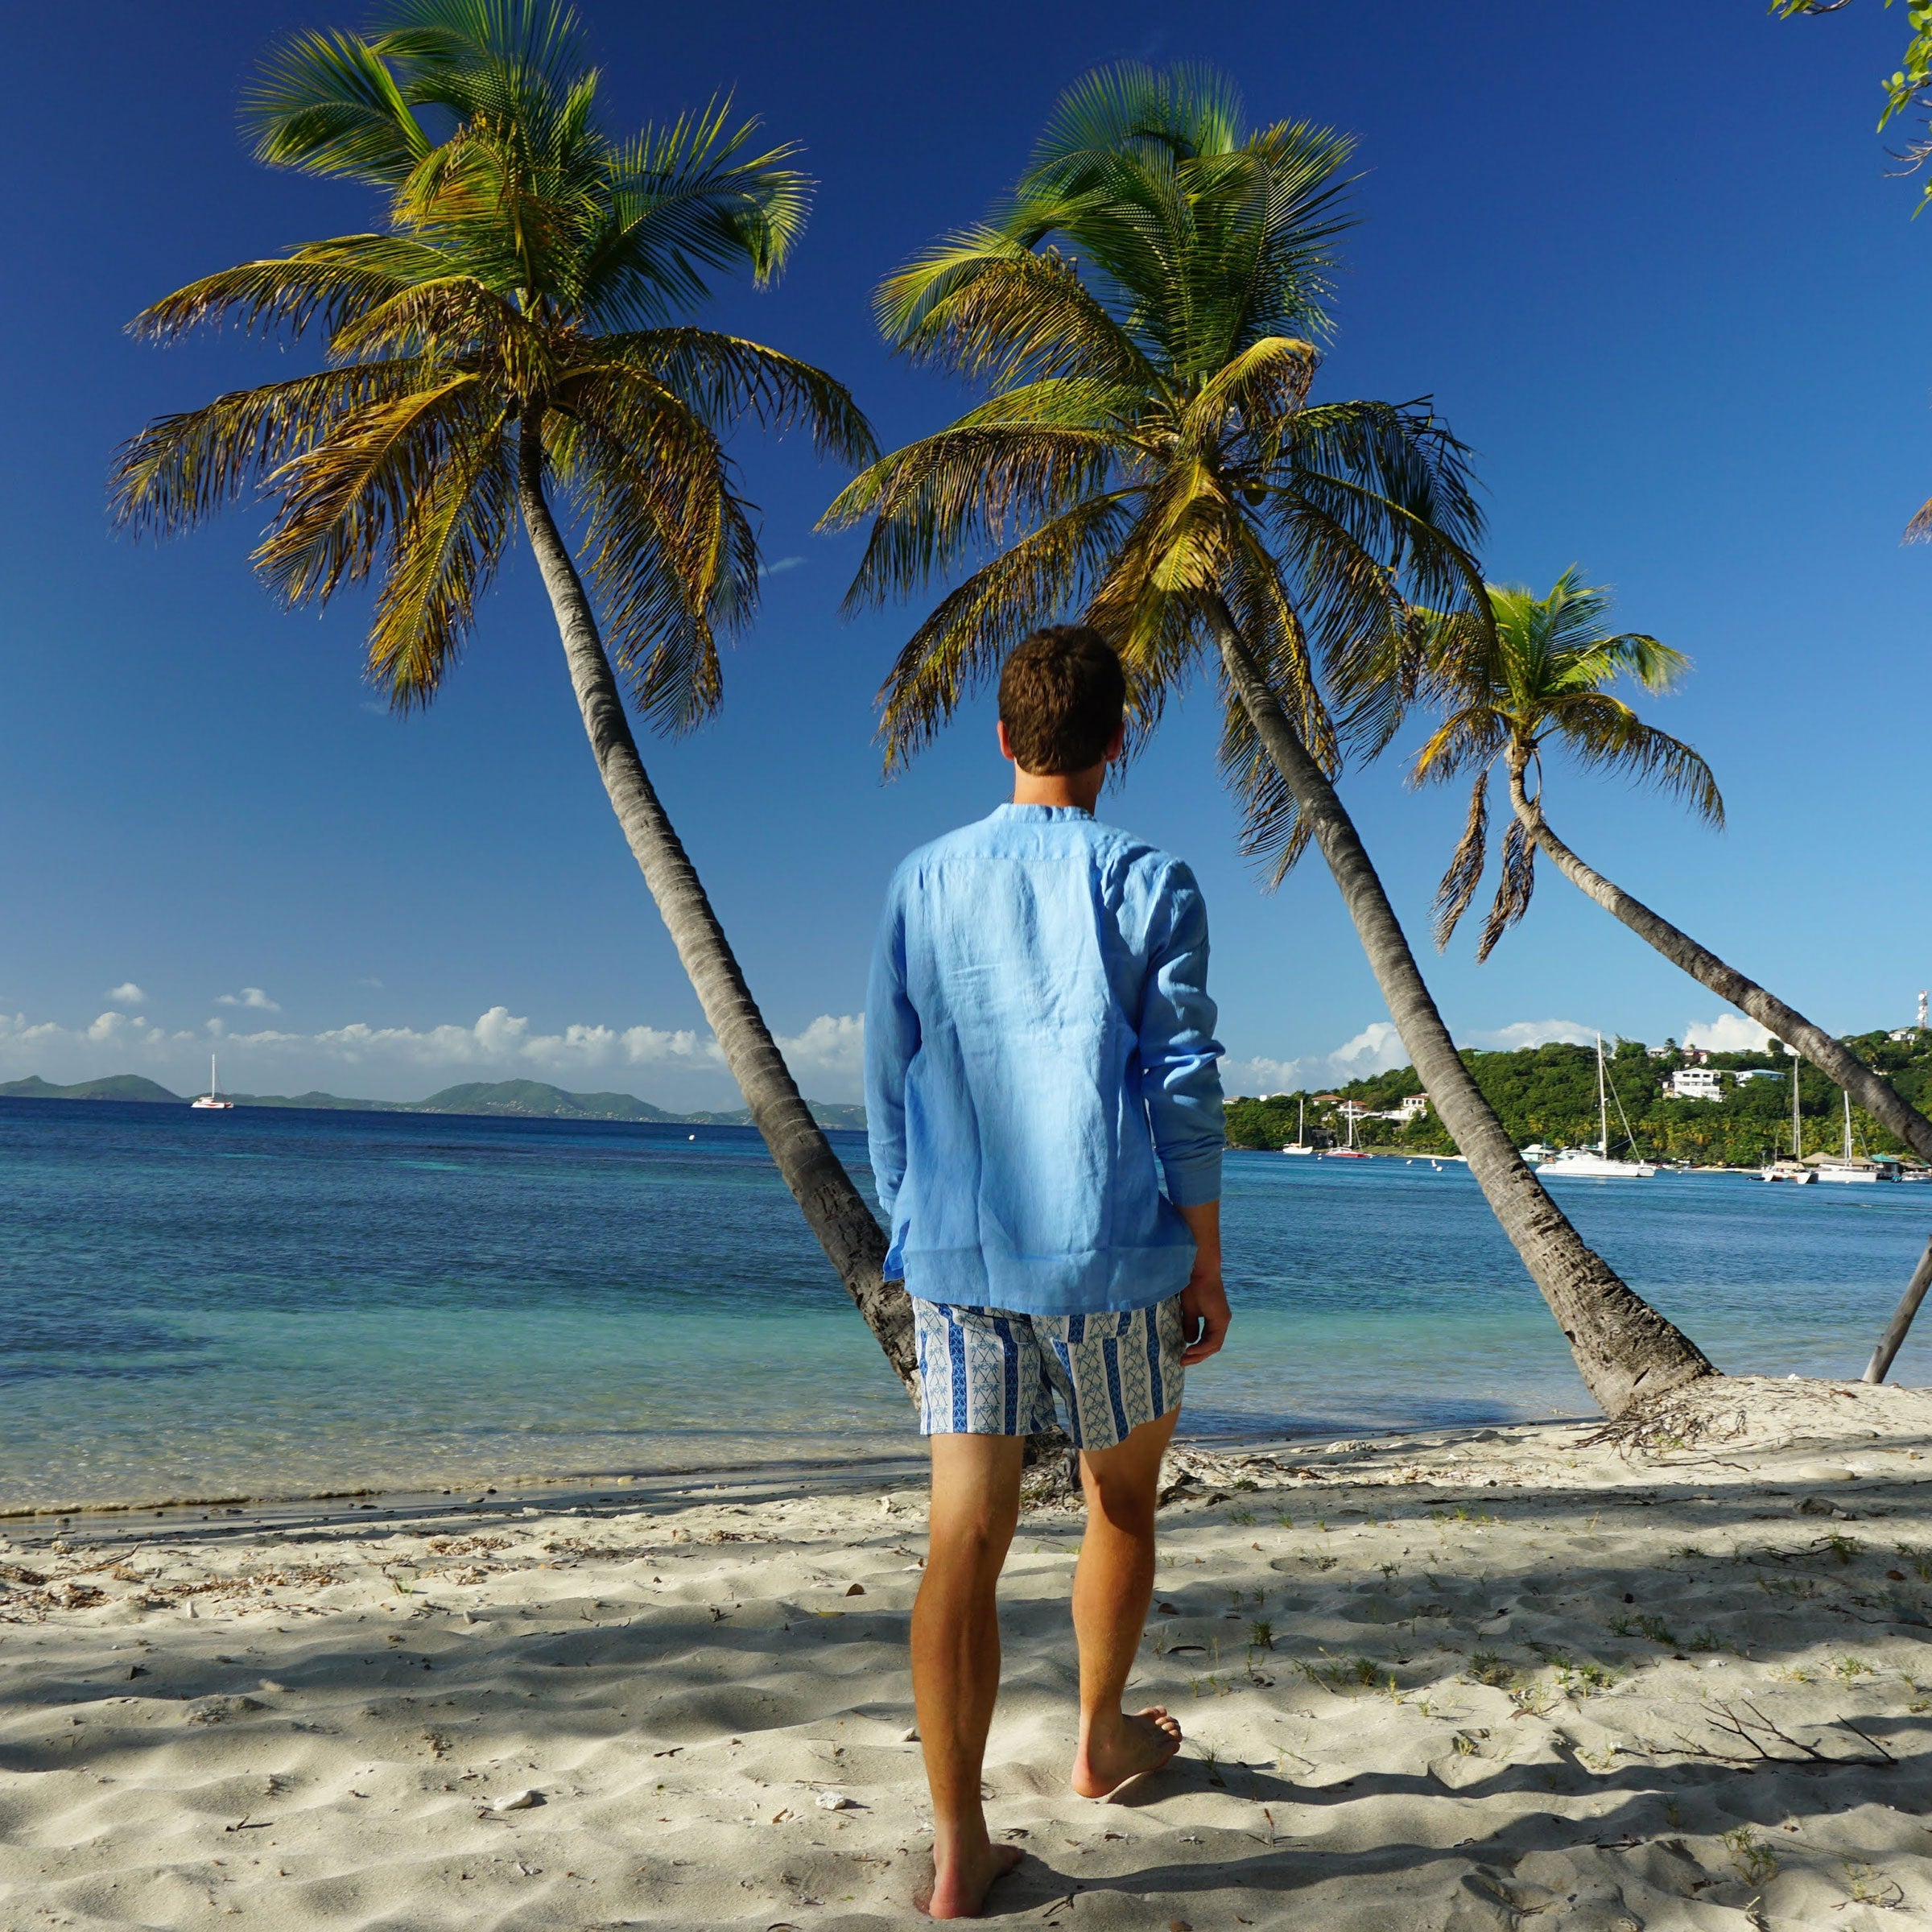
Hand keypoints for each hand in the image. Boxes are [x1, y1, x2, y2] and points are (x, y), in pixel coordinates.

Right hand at [1172, 1197, 1226, 1364]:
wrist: (1200, 1269)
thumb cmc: (1193, 1284)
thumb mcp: (1188, 1309)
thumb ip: (1190, 1324)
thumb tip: (1188, 1340)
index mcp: (1215, 1318)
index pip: (1208, 1341)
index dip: (1197, 1351)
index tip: (1182, 1356)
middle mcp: (1222, 1320)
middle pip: (1212, 1345)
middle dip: (1198, 1356)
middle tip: (1182, 1362)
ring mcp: (1223, 1319)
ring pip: (1214, 1344)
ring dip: (1200, 1354)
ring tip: (1185, 1358)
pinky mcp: (1221, 1317)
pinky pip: (1214, 1339)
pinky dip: (1202, 1346)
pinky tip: (1191, 1349)